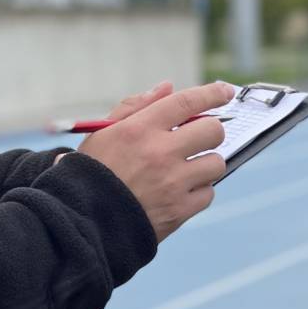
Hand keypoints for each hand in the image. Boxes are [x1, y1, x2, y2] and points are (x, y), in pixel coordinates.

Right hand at [78, 81, 232, 240]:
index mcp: (139, 129)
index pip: (187, 102)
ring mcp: (172, 183)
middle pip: (212, 131)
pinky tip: (180, 191)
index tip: (225, 91)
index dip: (212, 94)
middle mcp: (159, 153)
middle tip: (199, 138)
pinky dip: (199, 191)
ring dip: (206, 164)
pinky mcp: (178, 211)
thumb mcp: (103, 132)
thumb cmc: (93, 171)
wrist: (82, 220)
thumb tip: (168, 87)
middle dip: (211, 131)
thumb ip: (135, 106)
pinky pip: (208, 194)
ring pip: (216, 163)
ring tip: (186, 169)